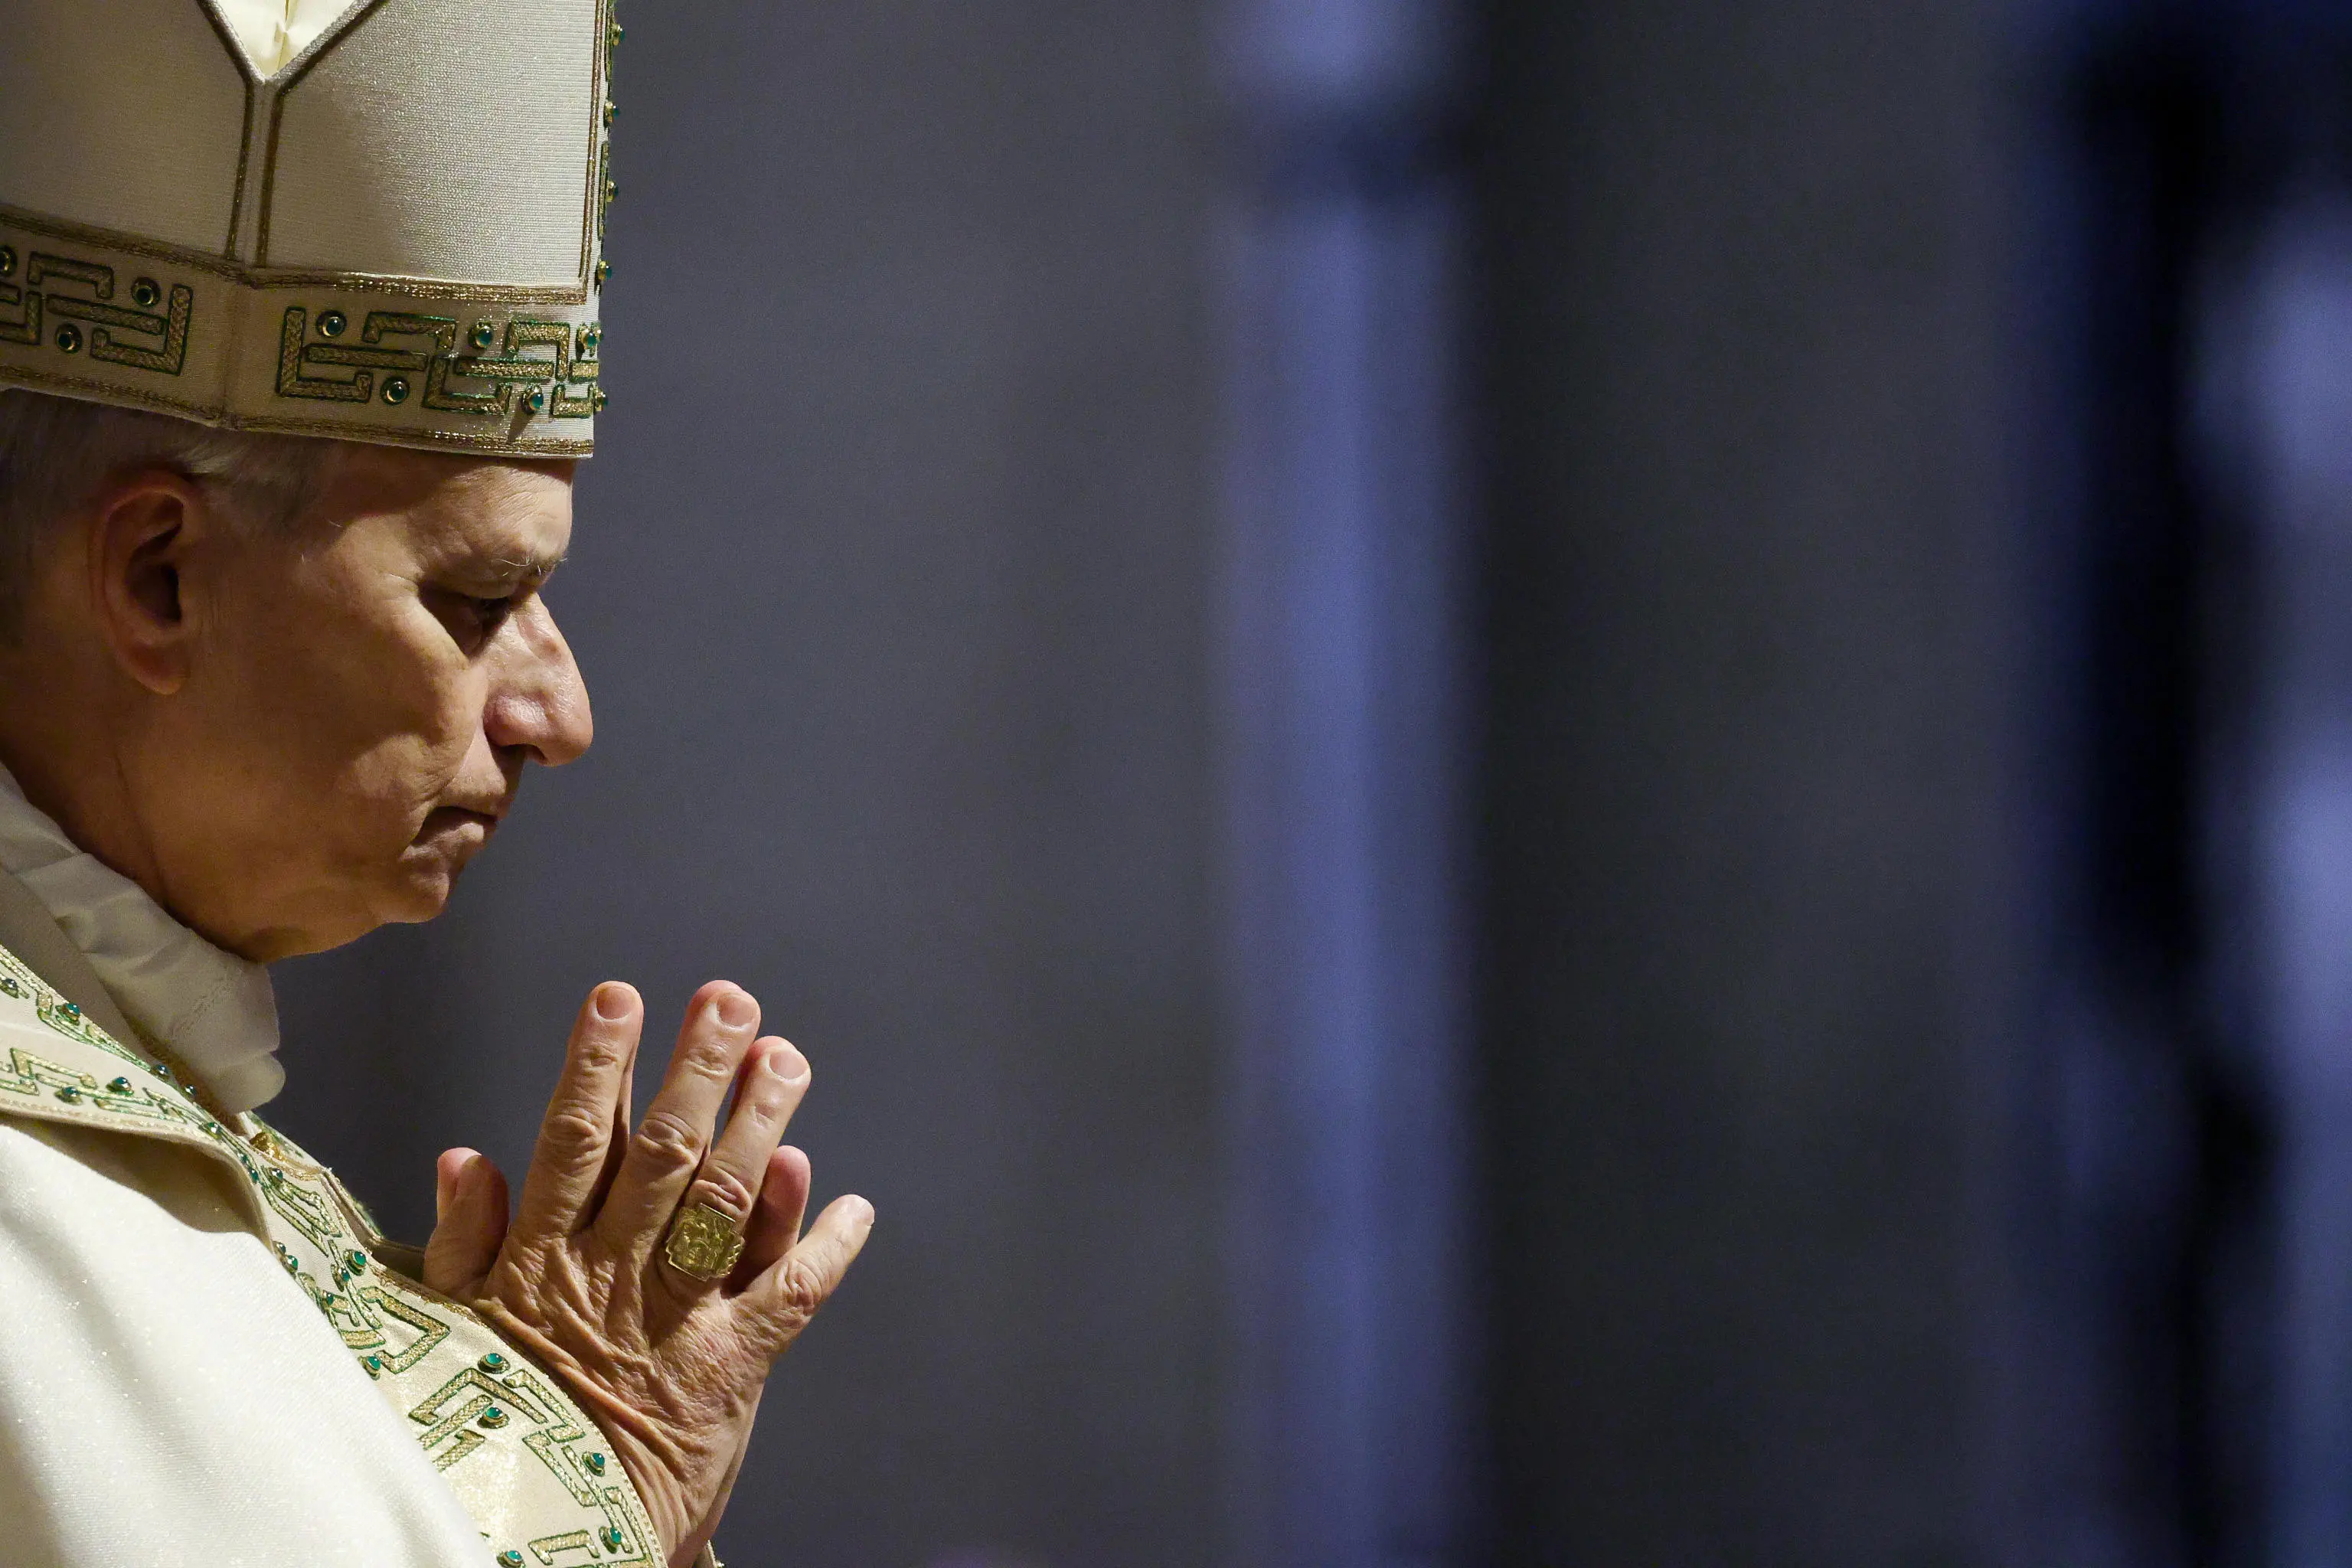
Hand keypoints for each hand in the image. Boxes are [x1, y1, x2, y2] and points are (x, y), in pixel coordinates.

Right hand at [421, 980, 874, 1567]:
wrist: (543, 1531)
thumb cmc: (494, 1421)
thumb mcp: (451, 1330)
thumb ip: (463, 1242)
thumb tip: (465, 1154)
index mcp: (542, 1261)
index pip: (574, 1143)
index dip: (598, 1066)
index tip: (619, 998)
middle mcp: (615, 1279)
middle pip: (666, 1157)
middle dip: (700, 1072)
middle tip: (731, 999)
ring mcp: (678, 1321)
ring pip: (727, 1207)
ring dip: (763, 1128)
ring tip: (786, 1059)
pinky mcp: (731, 1369)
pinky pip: (790, 1299)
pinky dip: (826, 1248)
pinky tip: (857, 1204)